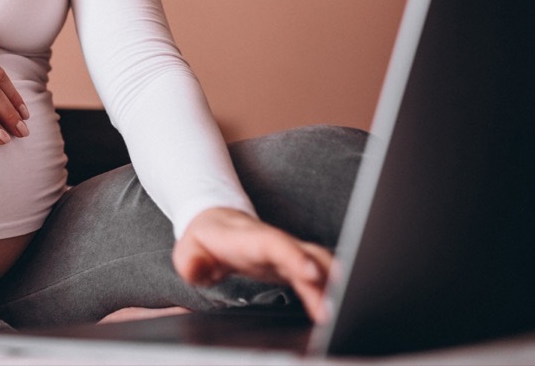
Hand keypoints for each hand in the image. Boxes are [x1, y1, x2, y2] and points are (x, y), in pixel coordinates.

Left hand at [173, 207, 332, 323]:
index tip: (309, 273)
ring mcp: (288, 252)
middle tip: (337, 305)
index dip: (293, 256)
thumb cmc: (204, 240)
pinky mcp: (295, 265)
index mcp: (250, 238)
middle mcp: (276, 243)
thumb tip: (196, 271)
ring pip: (319, 263)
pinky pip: (319, 275)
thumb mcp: (187, 250)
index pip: (274, 244)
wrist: (216, 224)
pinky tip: (343, 307)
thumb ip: (190, 262)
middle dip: (325, 277)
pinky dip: (332, 289)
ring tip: (347, 311)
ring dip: (334, 284)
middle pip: (307, 255)